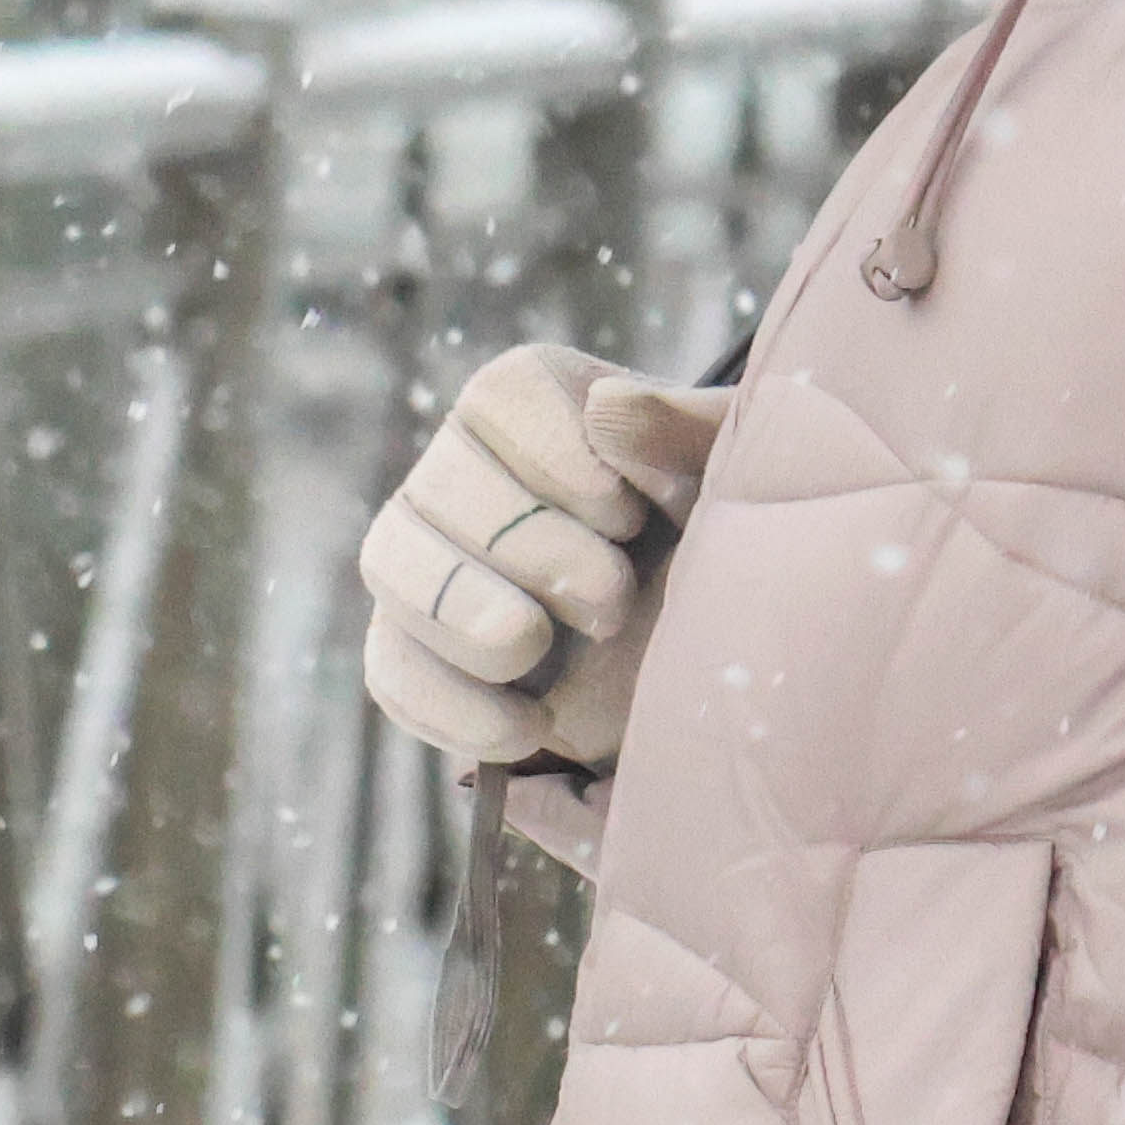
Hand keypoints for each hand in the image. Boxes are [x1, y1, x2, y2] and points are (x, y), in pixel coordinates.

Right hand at [359, 344, 724, 775]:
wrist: (719, 650)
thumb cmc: (728, 540)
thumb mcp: (735, 476)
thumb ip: (690, 427)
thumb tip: (609, 404)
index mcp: (537, 404)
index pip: (503, 397)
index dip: (563, 462)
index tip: (631, 518)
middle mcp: (464, 469)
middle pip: (438, 482)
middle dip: (530, 550)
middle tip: (610, 600)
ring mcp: (428, 563)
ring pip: (389, 563)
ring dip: (464, 613)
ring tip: (536, 650)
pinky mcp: (418, 652)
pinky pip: (390, 669)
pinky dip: (448, 705)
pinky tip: (526, 727)